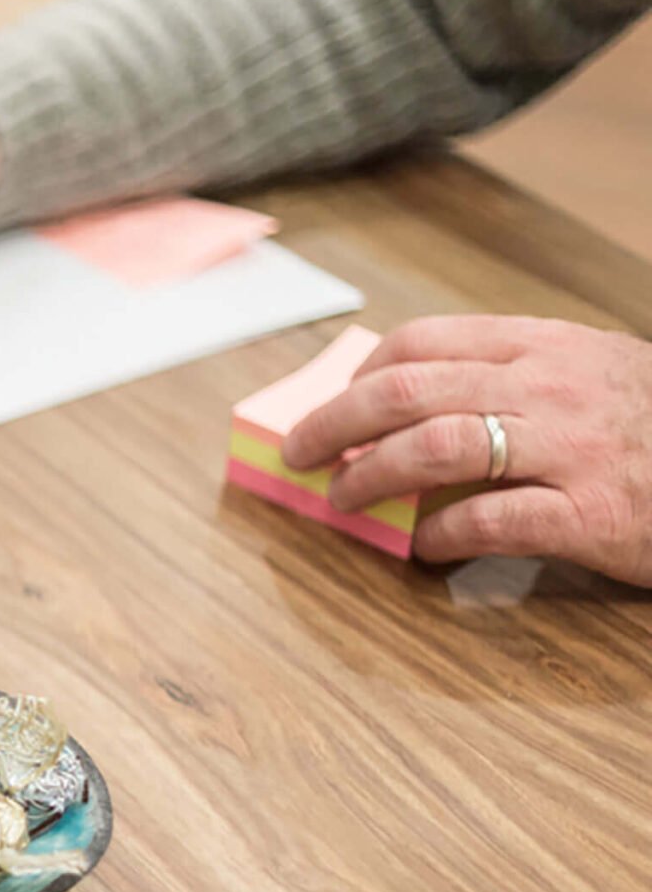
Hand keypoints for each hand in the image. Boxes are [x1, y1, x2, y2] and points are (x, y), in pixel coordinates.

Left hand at [284, 317, 651, 583]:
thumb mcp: (593, 374)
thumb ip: (517, 379)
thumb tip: (420, 404)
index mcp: (546, 346)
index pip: (423, 342)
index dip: (359, 376)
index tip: (336, 405)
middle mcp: (549, 388)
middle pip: (406, 392)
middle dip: (333, 424)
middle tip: (297, 454)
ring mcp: (570, 449)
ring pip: (434, 448)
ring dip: (369, 477)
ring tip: (341, 501)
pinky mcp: (591, 514)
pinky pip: (490, 521)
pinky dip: (439, 537)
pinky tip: (421, 549)